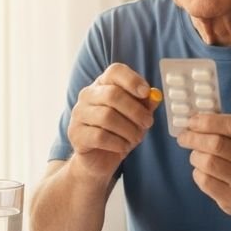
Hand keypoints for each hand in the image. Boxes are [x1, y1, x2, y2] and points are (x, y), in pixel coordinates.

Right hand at [68, 63, 159, 178]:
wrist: (99, 158)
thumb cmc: (119, 132)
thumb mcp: (136, 117)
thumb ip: (145, 104)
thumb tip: (155, 95)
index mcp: (103, 84)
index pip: (115, 71)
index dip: (132, 80)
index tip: (146, 93)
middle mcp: (87, 95)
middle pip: (112, 94)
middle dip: (135, 111)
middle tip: (148, 123)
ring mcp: (79, 114)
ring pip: (107, 117)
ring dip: (128, 130)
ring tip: (135, 138)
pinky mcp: (76, 134)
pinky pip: (100, 136)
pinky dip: (117, 143)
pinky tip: (122, 147)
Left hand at [176, 113, 230, 218]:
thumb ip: (225, 128)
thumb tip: (193, 121)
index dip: (208, 121)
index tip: (192, 122)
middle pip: (216, 144)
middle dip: (194, 138)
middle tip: (184, 137)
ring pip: (207, 162)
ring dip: (195, 155)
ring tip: (197, 155)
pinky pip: (204, 180)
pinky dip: (198, 172)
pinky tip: (203, 170)